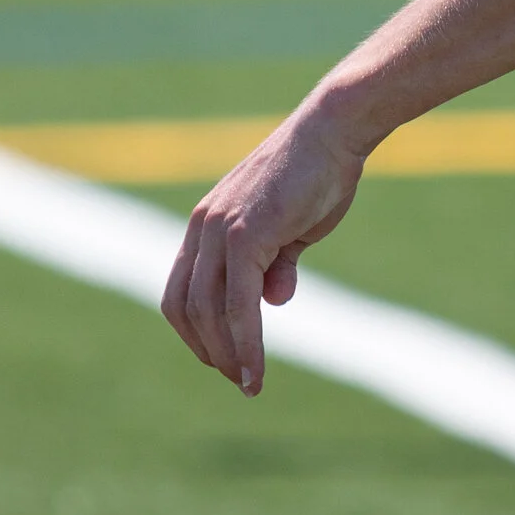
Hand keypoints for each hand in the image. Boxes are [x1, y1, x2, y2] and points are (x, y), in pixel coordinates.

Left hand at [161, 103, 368, 395]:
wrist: (332, 131)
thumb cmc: (318, 173)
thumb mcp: (293, 228)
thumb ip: (277, 264)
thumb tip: (275, 300)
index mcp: (207, 224)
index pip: (181, 289)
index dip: (195, 330)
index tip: (220, 357)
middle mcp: (203, 227)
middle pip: (185, 307)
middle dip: (207, 349)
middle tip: (234, 378)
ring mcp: (220, 230)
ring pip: (208, 311)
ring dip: (225, 355)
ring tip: (247, 382)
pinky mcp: (244, 235)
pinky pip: (238, 305)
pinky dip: (245, 343)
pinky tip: (255, 370)